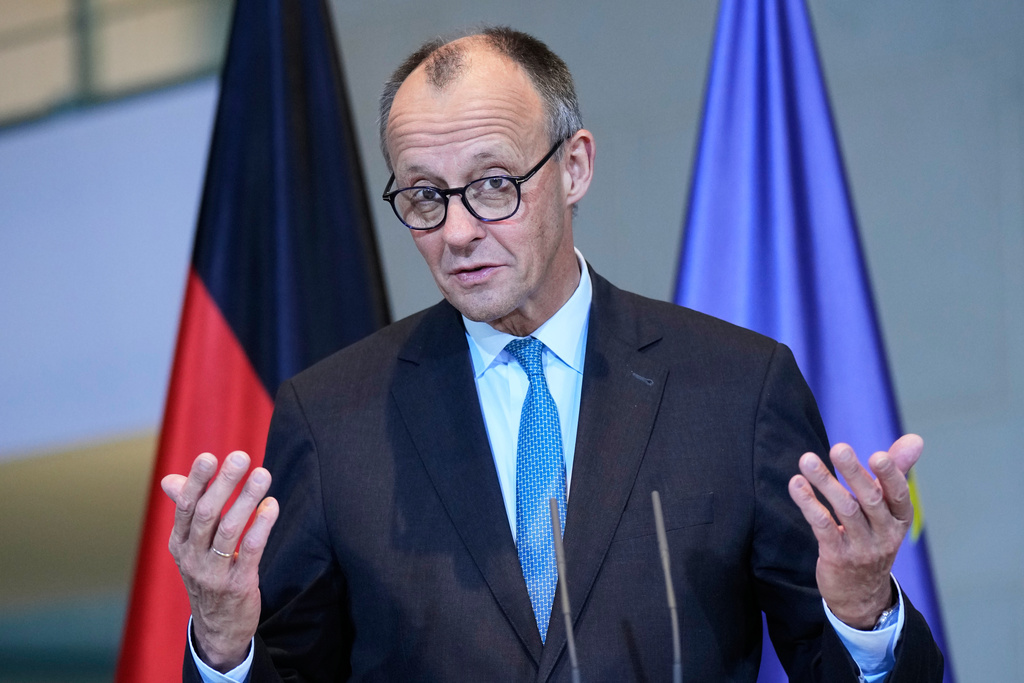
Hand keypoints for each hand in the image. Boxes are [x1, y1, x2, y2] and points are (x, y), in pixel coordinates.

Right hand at [161, 451, 278, 670]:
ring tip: (262, 474)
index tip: (209, 456)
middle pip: (207, 514)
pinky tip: (272, 506)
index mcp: (179, 543)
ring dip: (247, 500)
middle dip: (224, 484)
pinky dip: (261, 526)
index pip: (186, 507)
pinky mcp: (238, 585)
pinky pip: (250, 551)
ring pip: (230, 530)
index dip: (197, 481)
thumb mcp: (191, 547)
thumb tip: (170, 479)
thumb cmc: (208, 575)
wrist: (218, 628)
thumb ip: (187, 511)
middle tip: (241, 457)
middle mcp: (192, 557)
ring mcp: (213, 573)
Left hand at [788, 434, 921, 629]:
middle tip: (838, 448)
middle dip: (854, 472)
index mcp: (899, 518)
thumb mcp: (888, 510)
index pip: (899, 494)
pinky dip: (809, 503)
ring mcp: (862, 547)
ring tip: (807, 460)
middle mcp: (885, 533)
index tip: (878, 455)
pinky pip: (823, 526)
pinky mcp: (837, 556)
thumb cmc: (873, 537)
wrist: (861, 594)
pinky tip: (796, 485)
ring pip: (845, 510)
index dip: (891, 475)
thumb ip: (896, 472)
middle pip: (871, 499)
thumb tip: (915, 439)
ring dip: (825, 482)